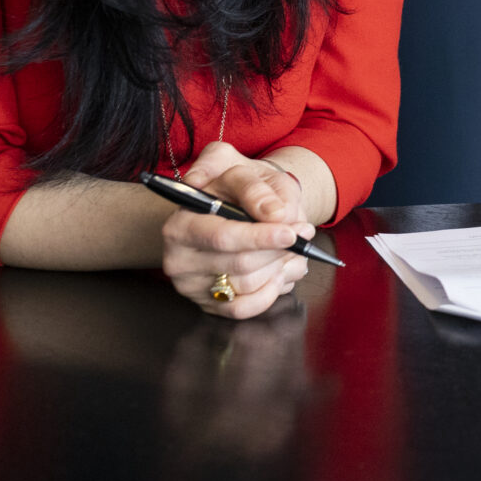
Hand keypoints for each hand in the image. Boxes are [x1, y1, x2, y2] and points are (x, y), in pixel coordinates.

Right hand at [160, 142, 314, 319]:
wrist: (234, 204)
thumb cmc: (237, 188)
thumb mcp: (244, 172)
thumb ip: (257, 188)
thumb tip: (277, 214)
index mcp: (181, 222)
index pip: (223, 237)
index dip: (261, 237)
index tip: (291, 233)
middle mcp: (178, 257)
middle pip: (240, 263)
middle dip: (278, 250)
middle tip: (303, 234)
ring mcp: (191, 285)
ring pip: (247, 285)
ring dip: (280, 267)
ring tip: (294, 249)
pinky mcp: (206, 303)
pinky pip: (244, 309)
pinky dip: (271, 291)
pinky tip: (280, 271)